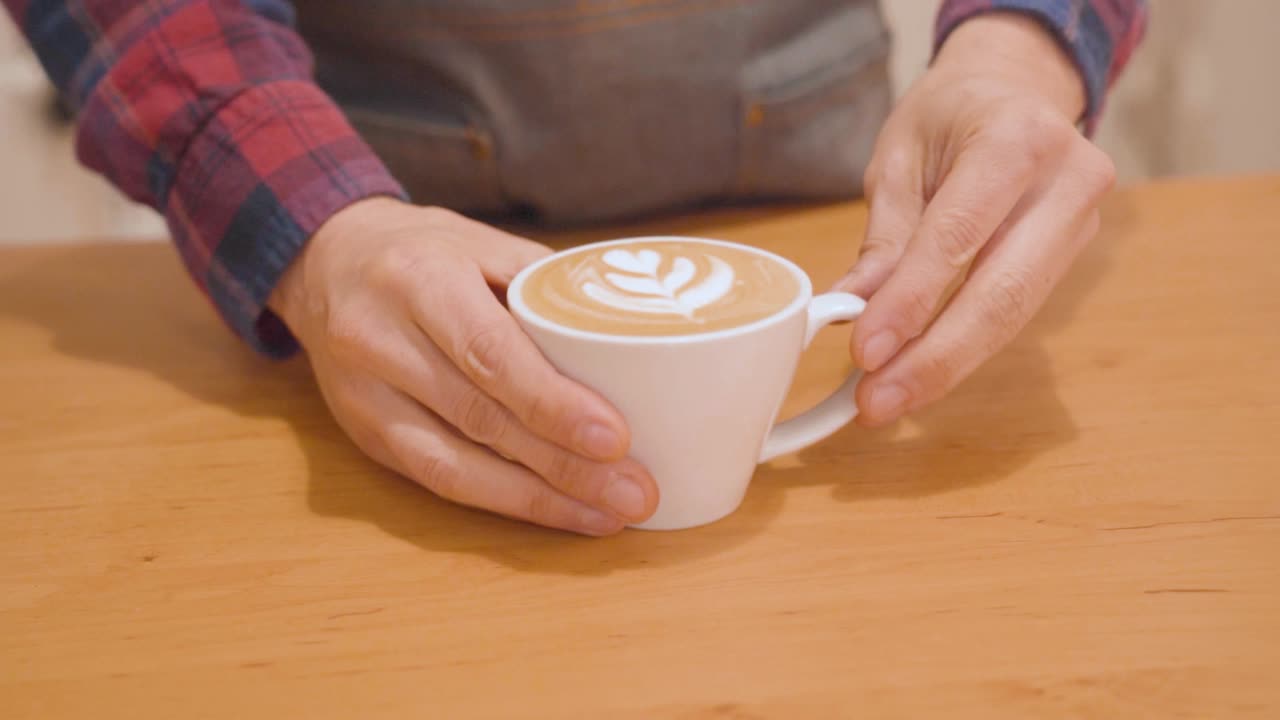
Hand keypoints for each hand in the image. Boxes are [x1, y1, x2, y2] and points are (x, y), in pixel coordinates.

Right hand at [269, 198, 658, 534]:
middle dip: (564, 466)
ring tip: (610, 514)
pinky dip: (505, 501)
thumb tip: (629, 340)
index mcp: (418, 279)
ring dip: (541, 499)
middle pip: (479, 418)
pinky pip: (439, 480)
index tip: (614, 438)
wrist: (325, 263)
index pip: (487, 352)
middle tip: (635, 493)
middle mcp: (379, 340)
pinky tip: (559, 511)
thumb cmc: (423, 250)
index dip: (551, 402)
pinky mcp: (366, 435)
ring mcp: (364, 396)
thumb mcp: (481, 241)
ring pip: (456, 466)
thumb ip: (544, 287)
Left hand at [836, 13, 1115, 425]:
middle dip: (934, 358)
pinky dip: (965, 349)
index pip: (959, 236)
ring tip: (889, 400)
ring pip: (1014, 315)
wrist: (1013, 88)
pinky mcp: (1074, 254)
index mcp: (1018, 137)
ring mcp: (1082, 221)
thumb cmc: (949, 116)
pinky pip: (1015, 313)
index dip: (912, 301)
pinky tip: (920, 375)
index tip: (865, 352)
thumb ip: (885, 237)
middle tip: (876, 402)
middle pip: (1002, 292)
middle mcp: (1068, 180)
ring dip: (947, 366)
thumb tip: (854, 311)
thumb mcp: (900, 157)